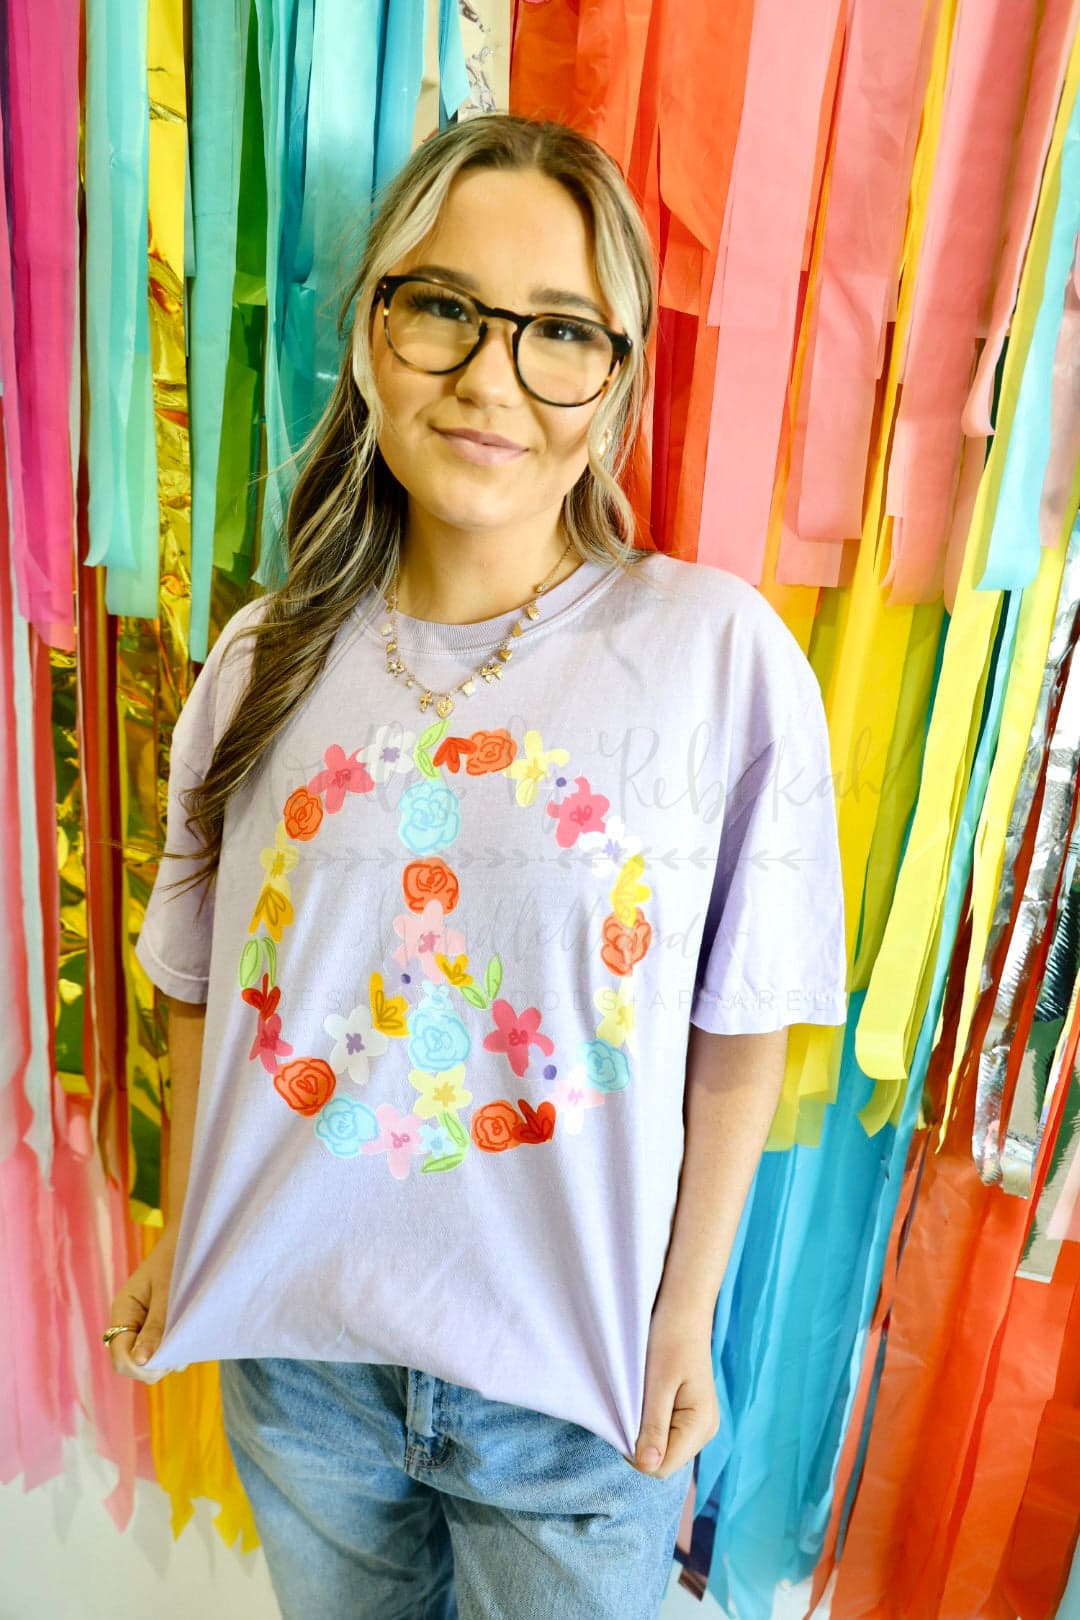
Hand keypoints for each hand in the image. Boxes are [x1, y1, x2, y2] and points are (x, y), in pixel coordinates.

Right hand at [104, 1230, 177, 1383]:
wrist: (193, 1236)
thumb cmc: (178, 1258)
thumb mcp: (167, 1292)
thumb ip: (155, 1326)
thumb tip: (140, 1361)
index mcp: (123, 1311)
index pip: (120, 1356)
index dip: (139, 1365)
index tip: (167, 1358)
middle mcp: (130, 1324)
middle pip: (134, 1365)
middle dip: (157, 1364)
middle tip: (182, 1346)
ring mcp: (144, 1327)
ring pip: (151, 1362)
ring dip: (170, 1357)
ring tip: (189, 1336)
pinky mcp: (159, 1327)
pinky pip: (163, 1352)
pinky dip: (177, 1350)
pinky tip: (191, 1335)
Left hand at [629, 1304, 719, 1479]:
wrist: (682, 1308)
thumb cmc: (669, 1339)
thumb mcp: (658, 1384)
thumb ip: (653, 1427)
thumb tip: (647, 1467)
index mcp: (701, 1426)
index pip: (661, 1467)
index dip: (636, 1452)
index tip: (625, 1418)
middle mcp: (706, 1431)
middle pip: (663, 1462)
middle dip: (641, 1442)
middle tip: (633, 1404)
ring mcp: (700, 1424)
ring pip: (663, 1449)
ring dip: (645, 1431)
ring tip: (642, 1397)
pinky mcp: (691, 1415)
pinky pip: (667, 1434)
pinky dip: (651, 1423)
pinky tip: (648, 1398)